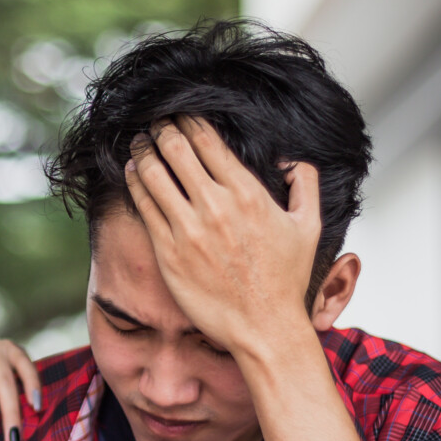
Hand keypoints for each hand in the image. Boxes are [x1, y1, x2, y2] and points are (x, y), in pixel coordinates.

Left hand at [124, 116, 319, 360]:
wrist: (264, 327)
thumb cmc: (286, 279)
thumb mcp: (309, 225)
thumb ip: (304, 182)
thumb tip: (290, 157)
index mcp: (248, 193)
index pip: (207, 140)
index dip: (189, 120)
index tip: (180, 113)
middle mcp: (215, 207)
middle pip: (176, 149)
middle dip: (162, 129)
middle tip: (155, 122)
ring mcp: (188, 230)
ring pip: (154, 174)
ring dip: (143, 151)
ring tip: (139, 142)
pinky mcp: (168, 252)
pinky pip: (144, 207)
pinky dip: (135, 183)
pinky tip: (132, 172)